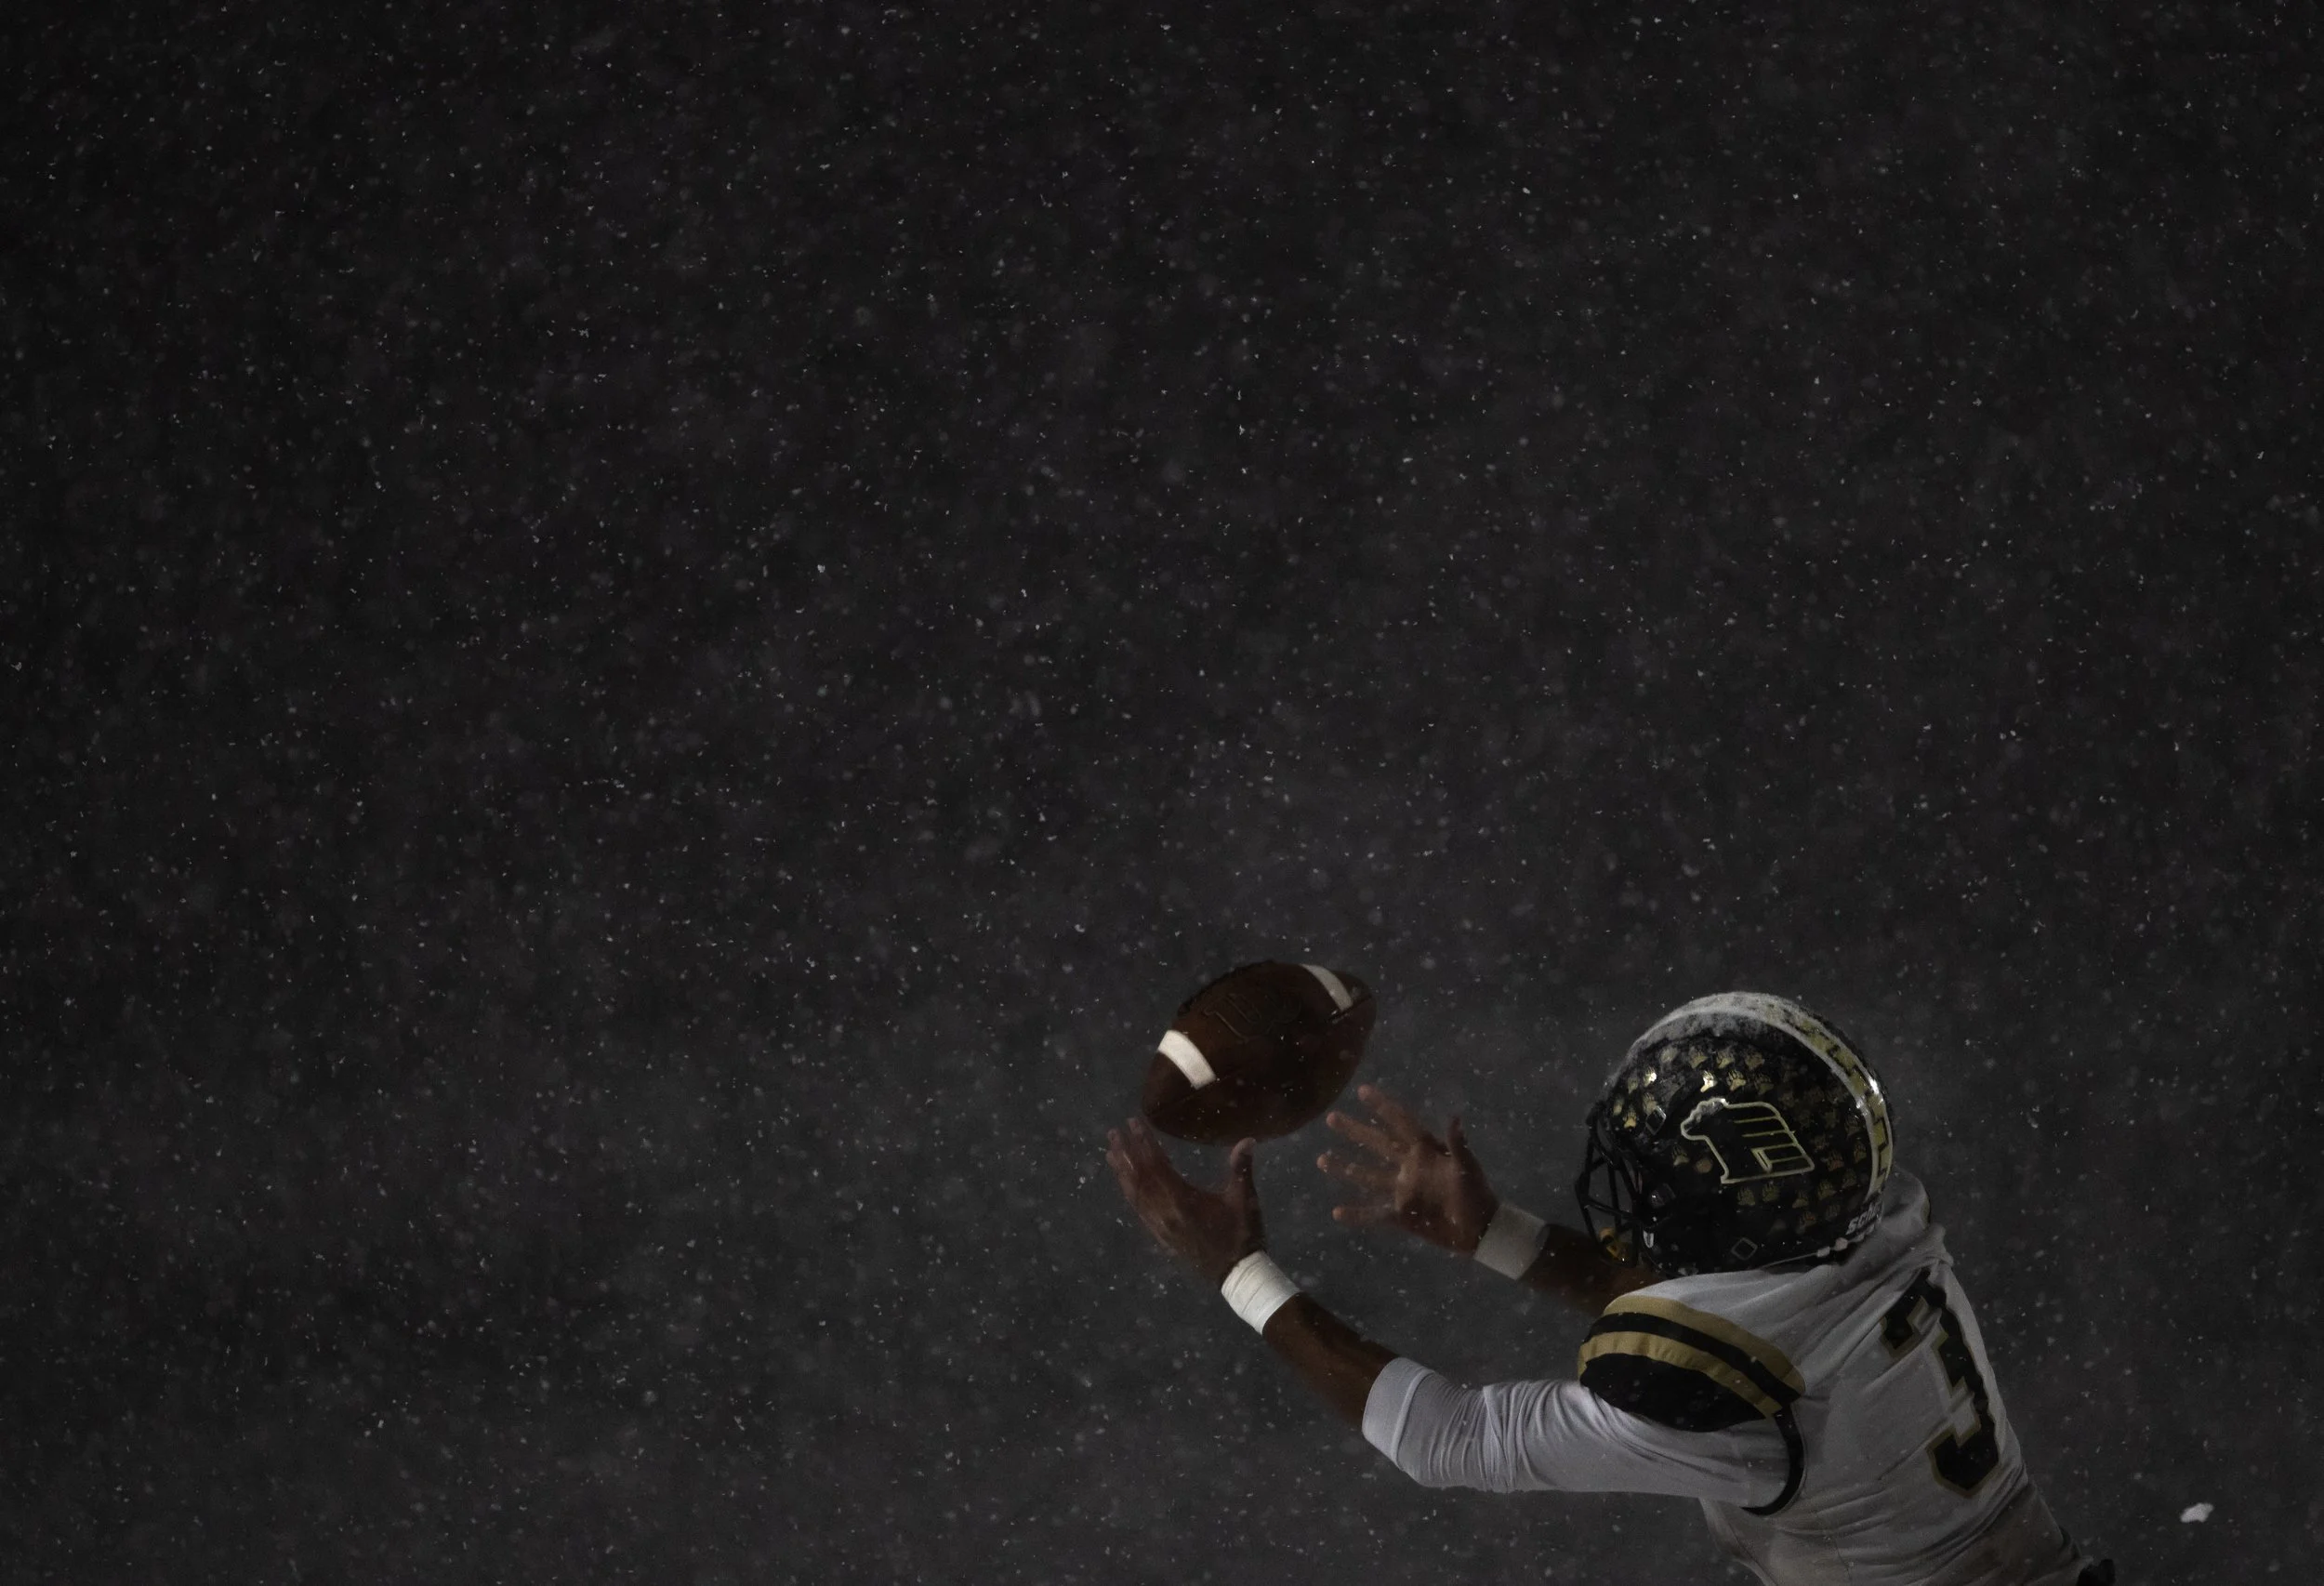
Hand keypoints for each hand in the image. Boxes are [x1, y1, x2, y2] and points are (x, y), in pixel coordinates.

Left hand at [1105, 1117, 1264, 1285]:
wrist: (1236, 1274)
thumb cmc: (1241, 1233)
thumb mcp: (1245, 1199)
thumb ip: (1241, 1169)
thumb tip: (1247, 1139)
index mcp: (1182, 1200)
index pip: (1156, 1166)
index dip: (1144, 1143)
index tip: (1133, 1123)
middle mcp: (1164, 1213)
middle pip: (1139, 1179)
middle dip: (1126, 1154)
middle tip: (1113, 1133)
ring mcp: (1160, 1226)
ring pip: (1134, 1195)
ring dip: (1122, 1172)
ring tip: (1110, 1154)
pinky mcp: (1160, 1236)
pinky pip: (1138, 1210)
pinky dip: (1129, 1193)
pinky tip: (1125, 1185)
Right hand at [1317, 1083, 1500, 1254]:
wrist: (1479, 1228)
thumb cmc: (1476, 1192)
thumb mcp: (1467, 1167)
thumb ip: (1458, 1144)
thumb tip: (1454, 1116)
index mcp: (1425, 1151)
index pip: (1400, 1123)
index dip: (1383, 1107)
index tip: (1363, 1091)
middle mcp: (1408, 1167)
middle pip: (1376, 1144)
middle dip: (1354, 1131)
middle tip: (1332, 1118)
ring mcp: (1402, 1191)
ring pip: (1367, 1176)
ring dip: (1345, 1168)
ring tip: (1322, 1159)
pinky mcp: (1401, 1215)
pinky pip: (1374, 1214)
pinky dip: (1357, 1214)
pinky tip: (1337, 1212)